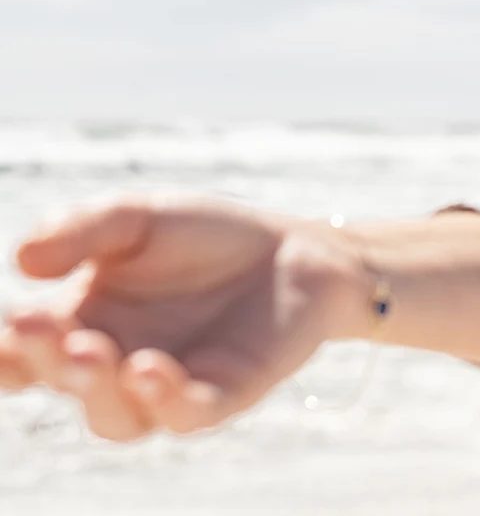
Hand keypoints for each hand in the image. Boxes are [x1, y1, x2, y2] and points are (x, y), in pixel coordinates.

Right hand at [1, 195, 356, 440]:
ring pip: (117, 417)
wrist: (294, 248)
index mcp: (81, 324)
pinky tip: (151, 369)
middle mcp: (115, 365)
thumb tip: (22, 260)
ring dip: (98, 389)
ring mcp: (168, 385)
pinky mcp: (225, 393)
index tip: (7, 324)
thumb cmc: (205, 236)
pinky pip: (187, 413)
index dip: (4, 352)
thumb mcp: (137, 218)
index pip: (23, 355)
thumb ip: (82, 231)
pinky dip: (166, 399)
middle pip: (66, 382)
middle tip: (36, 325)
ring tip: (93, 350)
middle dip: (45, 359)